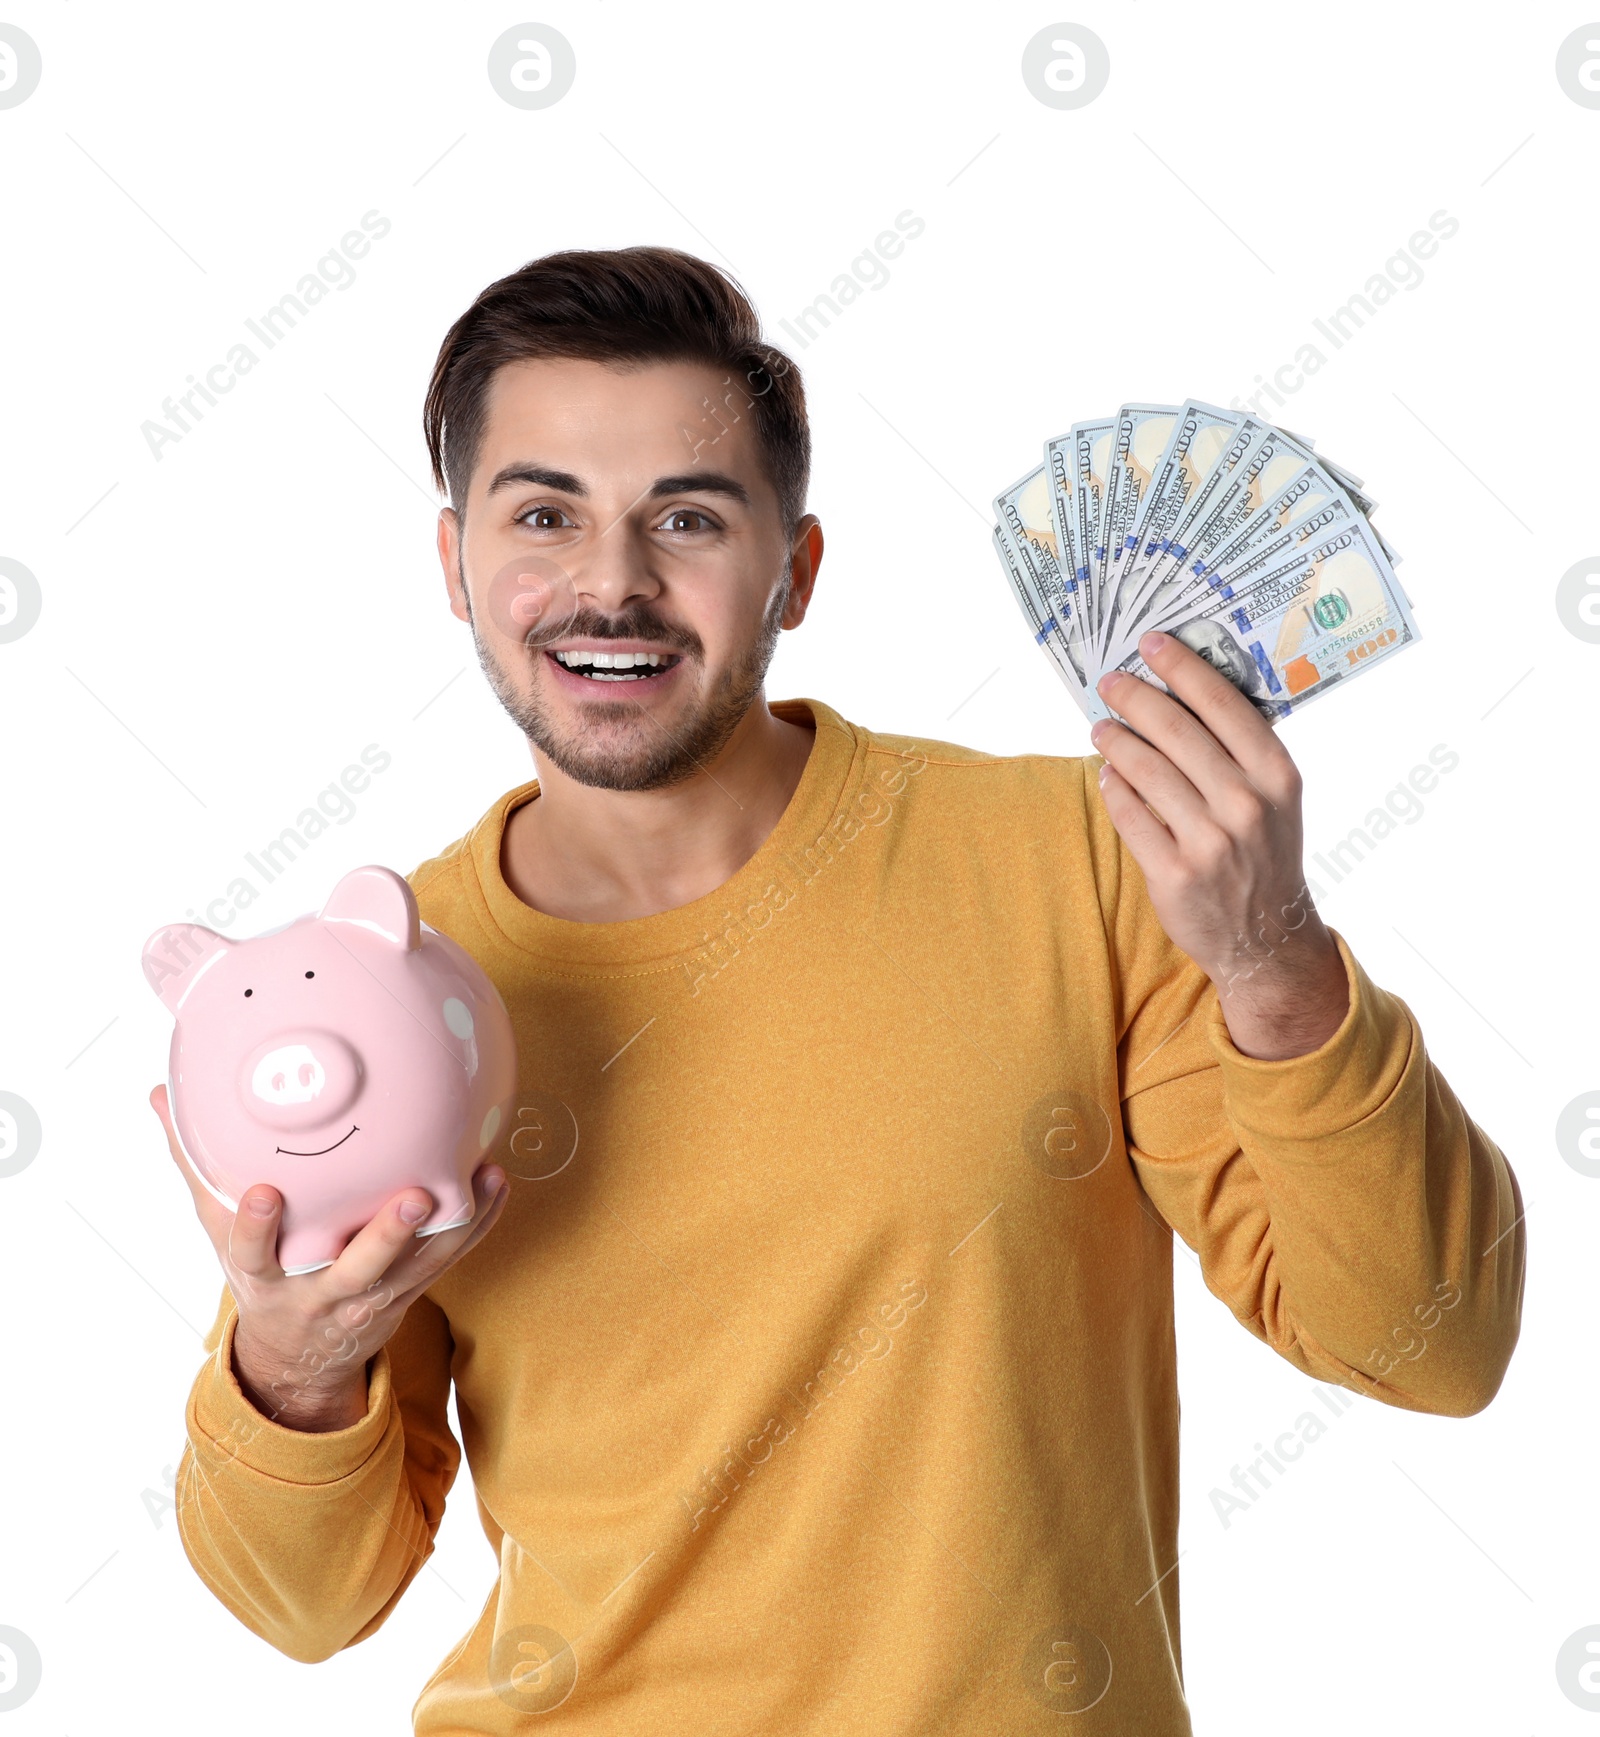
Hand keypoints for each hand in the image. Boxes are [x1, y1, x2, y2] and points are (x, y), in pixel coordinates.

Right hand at [152, 1084, 509, 1431]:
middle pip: (355, 1270)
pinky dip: (479, 1223)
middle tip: (410, 1199)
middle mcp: (319, 1290)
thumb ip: (194, 1162)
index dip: (255, 1227)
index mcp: (263, 1273)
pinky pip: (450, 1258)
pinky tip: (497, 1182)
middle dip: (384, 1238)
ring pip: (416, 1267)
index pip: (250, 1252)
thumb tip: (161, 1092)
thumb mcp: (217, 1229)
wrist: (297, 1354)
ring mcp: (370, 1296)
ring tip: (478, 1180)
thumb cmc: (261, 1269)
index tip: (263, 1193)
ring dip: (450, 1226)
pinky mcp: (410, 1291)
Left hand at [1089, 631, 1349, 1060]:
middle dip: (1135, 698)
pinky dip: (1113, 789)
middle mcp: (1247, 804)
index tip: (1151, 643)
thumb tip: (1182, 693)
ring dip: (1116, 741)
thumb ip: (1241, 752)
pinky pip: (1130, 815)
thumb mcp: (1276, 800)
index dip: (1182, 667)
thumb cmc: (1265, 855)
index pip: (1223, 704)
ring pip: (1146, 770)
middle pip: (1176, 730)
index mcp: (1277, 775)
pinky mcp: (1175, 873)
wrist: (1268, 938)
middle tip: (1110, 682)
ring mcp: (1211, 841)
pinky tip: (1107, 774)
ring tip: (1101, 728)